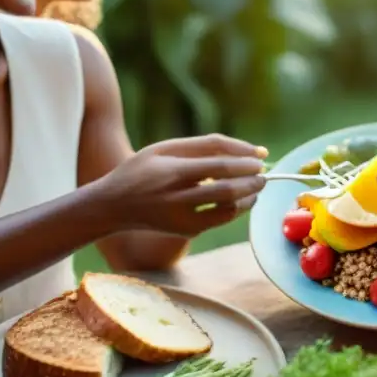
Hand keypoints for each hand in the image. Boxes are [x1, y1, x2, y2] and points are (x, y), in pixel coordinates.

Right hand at [90, 134, 267, 236]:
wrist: (113, 206)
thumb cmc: (143, 170)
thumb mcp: (165, 149)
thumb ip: (204, 145)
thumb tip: (251, 151)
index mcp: (172, 171)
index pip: (219, 165)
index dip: (246, 161)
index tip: (261, 156)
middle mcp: (177, 197)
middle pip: (227, 189)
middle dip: (252, 180)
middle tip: (263, 173)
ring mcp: (182, 218)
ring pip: (228, 209)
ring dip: (249, 196)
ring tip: (256, 185)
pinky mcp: (187, 231)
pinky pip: (222, 220)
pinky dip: (238, 209)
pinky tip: (243, 199)